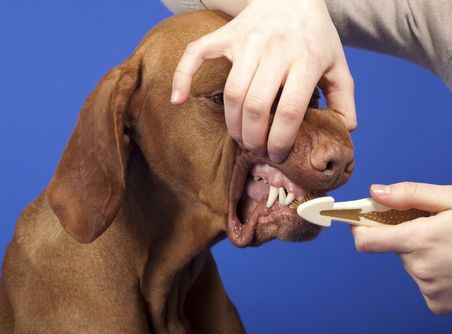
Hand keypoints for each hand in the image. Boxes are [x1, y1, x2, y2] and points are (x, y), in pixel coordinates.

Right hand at [171, 0, 355, 161]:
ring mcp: (246, 41)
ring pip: (232, 93)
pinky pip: (196, 54)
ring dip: (233, 124)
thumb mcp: (338, 63)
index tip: (278, 155)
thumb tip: (345, 129)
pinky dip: (182, 77)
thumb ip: (344, 97)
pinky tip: (178, 100)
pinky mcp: (225, 35)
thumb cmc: (315, 35)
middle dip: (254, 138)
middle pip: (256, 106)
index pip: (289, 110)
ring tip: (241, 138)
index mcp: (305, 59)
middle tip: (257, 150)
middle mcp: (274, 50)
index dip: (281, 140)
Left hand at [352, 182, 451, 314]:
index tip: (362, 219)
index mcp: (420, 241)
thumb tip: (374, 192)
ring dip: (422, 253)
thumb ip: (409, 195)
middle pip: (393, 248)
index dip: (359, 228)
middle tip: (432, 227)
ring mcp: (430, 290)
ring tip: (450, 245)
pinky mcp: (438, 304)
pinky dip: (434, 271)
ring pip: (410, 264)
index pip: (365, 241)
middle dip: (404, 235)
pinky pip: (424, 282)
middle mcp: (421, 269)